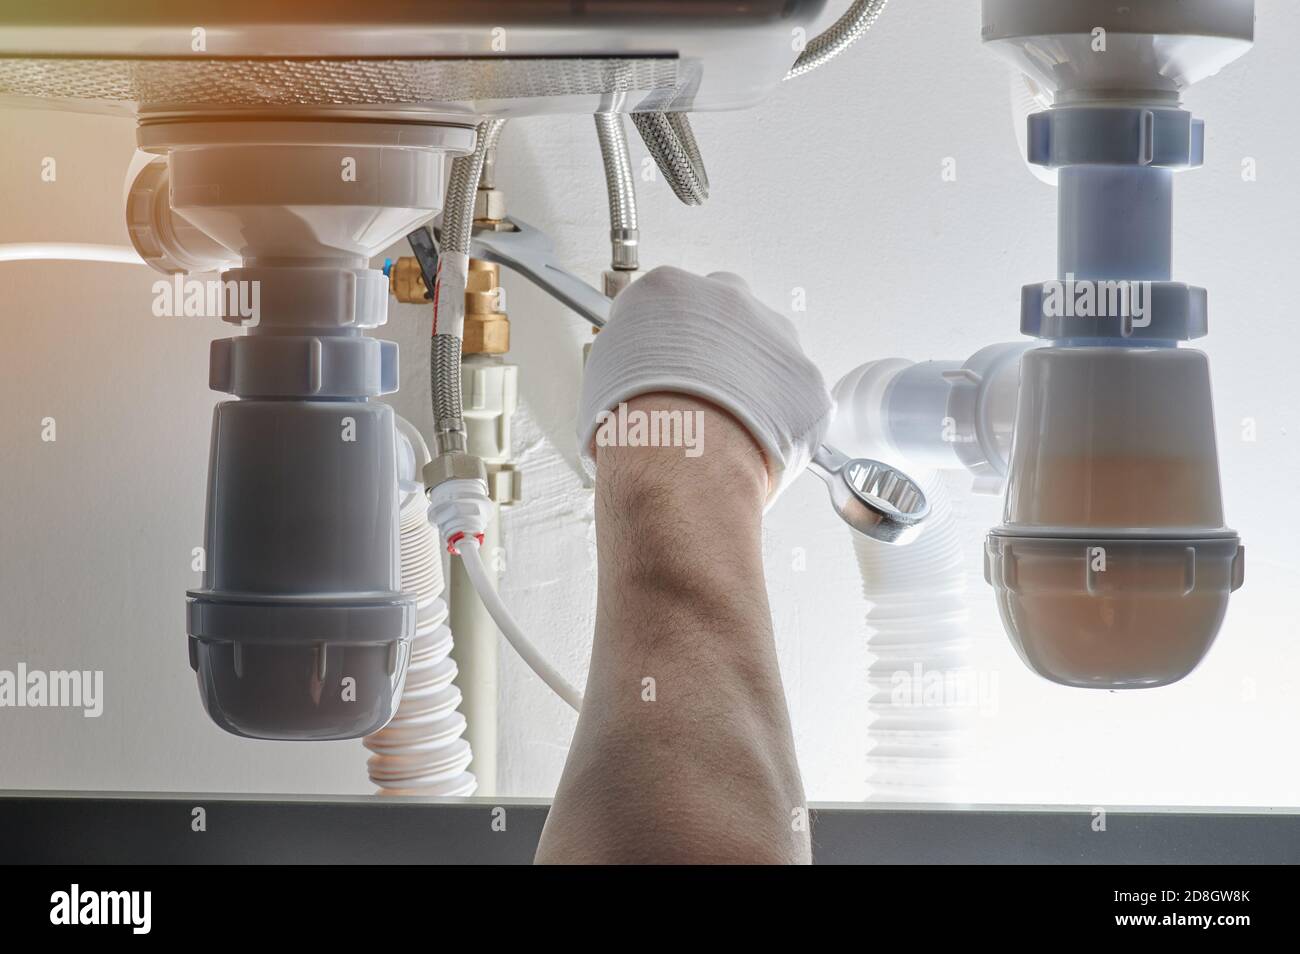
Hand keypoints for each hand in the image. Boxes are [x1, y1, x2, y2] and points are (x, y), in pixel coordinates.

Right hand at [578, 266, 832, 503]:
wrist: (677, 461)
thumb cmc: (635, 424)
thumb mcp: (604, 373)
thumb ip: (631, 351)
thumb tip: (636, 363)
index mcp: (668, 290)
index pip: (673, 301)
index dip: (671, 338)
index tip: (671, 361)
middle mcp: (725, 298)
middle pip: (728, 313)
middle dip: (720, 346)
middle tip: (704, 390)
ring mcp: (772, 333)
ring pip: (767, 351)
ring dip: (753, 379)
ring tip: (729, 422)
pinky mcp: (803, 377)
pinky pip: (793, 393)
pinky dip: (779, 415)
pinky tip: (753, 439)